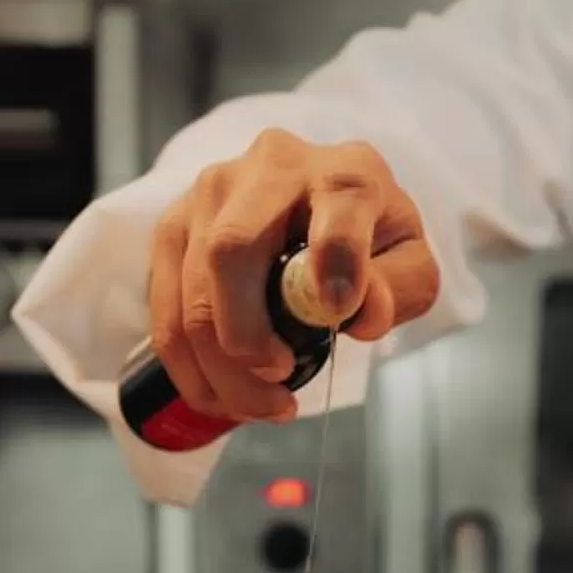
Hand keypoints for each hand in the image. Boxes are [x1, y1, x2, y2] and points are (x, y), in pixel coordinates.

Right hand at [147, 128, 441, 423]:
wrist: (320, 205)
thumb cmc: (367, 238)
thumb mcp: (407, 261)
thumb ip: (401, 287)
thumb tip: (361, 314)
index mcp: (344, 172)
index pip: (340, 202)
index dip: (337, 257)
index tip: (341, 312)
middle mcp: (270, 167)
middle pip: (232, 248)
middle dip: (247, 332)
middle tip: (279, 378)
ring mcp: (211, 193)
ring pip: (192, 287)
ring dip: (219, 366)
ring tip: (261, 405)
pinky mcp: (174, 226)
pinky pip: (164, 307)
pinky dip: (189, 366)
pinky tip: (222, 395)